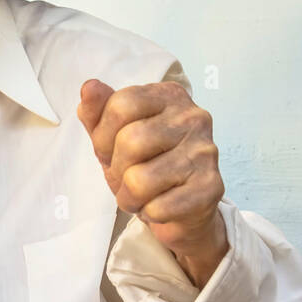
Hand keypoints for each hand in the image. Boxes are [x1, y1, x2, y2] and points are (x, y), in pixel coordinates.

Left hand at [77, 78, 228, 286]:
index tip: (109, 150)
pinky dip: (150, 213)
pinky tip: (161, 205)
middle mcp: (194, 118)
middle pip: (131, 141)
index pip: (122, 104)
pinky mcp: (211, 188)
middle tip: (125, 178)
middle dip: (116, 169)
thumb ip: (98, 112)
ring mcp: (205, 152)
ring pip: (140, 180)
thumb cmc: (143, 165)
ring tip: (141, 194)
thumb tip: (89, 87)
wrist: (180, 210)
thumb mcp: (112, 136)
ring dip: (129, 197)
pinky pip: (158, 207)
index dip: (103, 135)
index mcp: (169, 96)